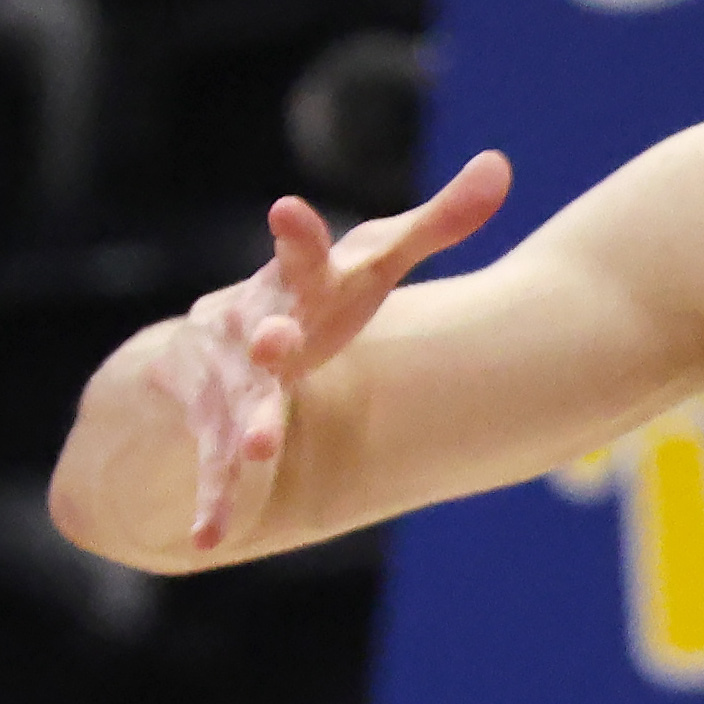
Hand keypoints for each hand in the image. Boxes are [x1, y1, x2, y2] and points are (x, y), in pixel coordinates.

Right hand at [153, 154, 510, 549]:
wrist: (211, 344)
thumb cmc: (315, 301)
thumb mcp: (372, 265)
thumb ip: (438, 222)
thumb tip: (501, 164)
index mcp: (295, 283)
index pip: (301, 255)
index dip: (298, 237)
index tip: (287, 211)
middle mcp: (247, 319)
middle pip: (255, 324)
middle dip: (263, 332)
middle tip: (275, 343)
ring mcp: (217, 372)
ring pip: (230, 399)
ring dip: (243, 425)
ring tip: (260, 449)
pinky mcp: (202, 423)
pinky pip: (205, 464)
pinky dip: (210, 502)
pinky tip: (209, 539)